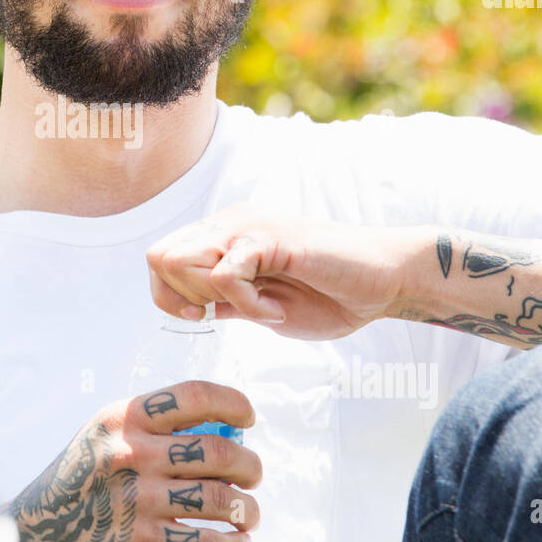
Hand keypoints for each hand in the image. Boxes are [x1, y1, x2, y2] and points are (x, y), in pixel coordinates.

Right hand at [9, 381, 261, 541]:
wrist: (39, 527)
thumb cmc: (86, 474)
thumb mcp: (109, 434)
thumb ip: (155, 426)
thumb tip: (227, 429)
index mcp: (126, 417)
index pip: (195, 396)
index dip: (234, 403)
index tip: (250, 419)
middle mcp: (132, 453)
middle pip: (218, 452)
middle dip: (251, 466)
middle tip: (254, 476)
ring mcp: (136, 499)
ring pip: (220, 500)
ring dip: (247, 510)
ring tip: (249, 514)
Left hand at [146, 203, 423, 340]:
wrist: (383, 283)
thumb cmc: (329, 295)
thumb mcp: (261, 307)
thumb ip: (225, 302)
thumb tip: (190, 306)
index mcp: (223, 236)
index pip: (158, 257)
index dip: (167, 295)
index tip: (202, 316)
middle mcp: (228, 224)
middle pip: (159, 256)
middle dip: (183, 297)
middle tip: (224, 314)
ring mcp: (247, 227)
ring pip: (182, 260)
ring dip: (213, 298)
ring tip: (257, 310)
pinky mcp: (269, 238)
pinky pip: (224, 275)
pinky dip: (245, 304)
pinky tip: (275, 310)